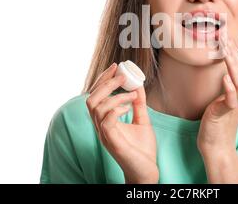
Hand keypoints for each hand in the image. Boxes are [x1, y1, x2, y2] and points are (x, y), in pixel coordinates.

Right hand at [86, 63, 158, 183]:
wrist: (147, 171)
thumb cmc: (142, 149)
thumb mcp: (142, 120)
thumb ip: (138, 104)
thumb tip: (138, 85)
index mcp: (105, 120)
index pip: (96, 95)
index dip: (103, 79)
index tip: (115, 67)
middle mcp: (101, 126)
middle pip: (90, 99)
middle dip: (105, 83)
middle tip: (122, 75)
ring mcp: (104, 134)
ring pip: (96, 108)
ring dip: (114, 96)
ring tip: (131, 94)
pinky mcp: (112, 142)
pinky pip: (106, 121)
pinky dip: (116, 109)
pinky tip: (128, 107)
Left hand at [197, 34, 237, 156]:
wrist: (217, 145)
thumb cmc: (219, 120)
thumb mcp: (225, 97)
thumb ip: (229, 83)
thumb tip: (226, 66)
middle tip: (227, 36)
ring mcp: (234, 104)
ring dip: (233, 64)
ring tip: (225, 50)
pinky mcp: (223, 114)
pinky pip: (230, 100)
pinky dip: (228, 88)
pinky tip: (224, 77)